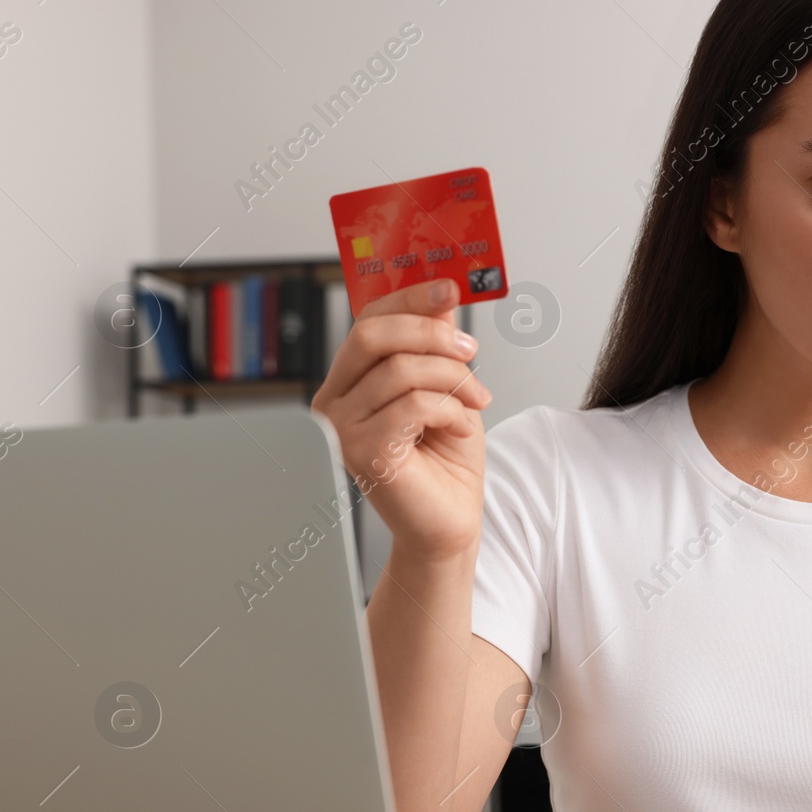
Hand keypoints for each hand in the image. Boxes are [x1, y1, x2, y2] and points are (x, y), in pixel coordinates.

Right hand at [310, 278, 491, 562]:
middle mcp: (334, 402)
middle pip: (372, 336)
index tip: (450, 287)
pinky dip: (450, 411)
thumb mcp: (447, 390)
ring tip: (477, 401)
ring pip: (401, 370)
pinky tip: (462, 429)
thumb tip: (442, 300)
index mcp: (349, 382)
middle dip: (431, 334)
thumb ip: (436, 347)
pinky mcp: (362, 453)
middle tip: (470, 351)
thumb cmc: (444, 463)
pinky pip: (413, 406)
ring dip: (454, 380)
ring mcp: (341, 429)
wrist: (449, 524)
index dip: (409, 298)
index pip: (367, 321)